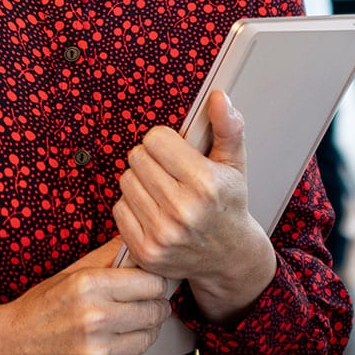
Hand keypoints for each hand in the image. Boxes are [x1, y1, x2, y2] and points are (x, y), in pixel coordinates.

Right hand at [0, 239, 170, 354]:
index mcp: (88, 286)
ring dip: (141, 332)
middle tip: (140, 308)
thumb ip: (109, 256)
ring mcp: (96, 354)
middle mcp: (94, 319)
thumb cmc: (41, 308)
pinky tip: (107, 348)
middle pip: (155, 311)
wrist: (6, 350)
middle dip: (153, 308)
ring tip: (122, 328)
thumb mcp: (70, 274)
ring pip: (148, 338)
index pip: (153, 283)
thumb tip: (142, 245)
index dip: (154, 285)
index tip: (148, 288)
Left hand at [114, 90, 276, 322]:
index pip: (155, 139)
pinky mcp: (146, 251)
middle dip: (152, 160)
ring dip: (141, 182)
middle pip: (137, 157)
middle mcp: (183, 210)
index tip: (177, 153)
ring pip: (126, 181)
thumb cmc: (228, 204)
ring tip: (162, 191)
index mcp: (205, 183)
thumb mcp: (234, 163)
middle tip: (170, 173)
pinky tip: (154, 211)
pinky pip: (119, 209)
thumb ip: (227, 127)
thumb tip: (217, 97)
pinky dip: (133, 206)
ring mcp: (162, 234)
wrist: (229, 257)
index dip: (165, 142)